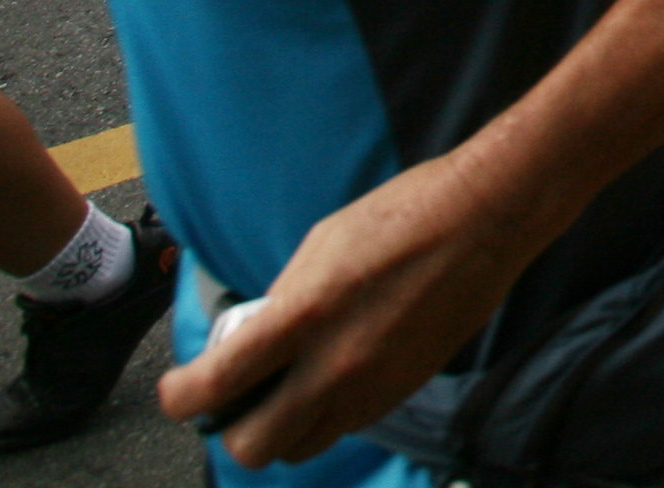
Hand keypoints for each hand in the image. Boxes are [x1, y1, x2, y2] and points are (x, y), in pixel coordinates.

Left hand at [154, 147, 534, 468]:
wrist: (485, 220)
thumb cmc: (404, 215)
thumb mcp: (322, 244)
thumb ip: (284, 300)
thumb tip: (258, 335)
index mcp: (303, 317)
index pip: (217, 386)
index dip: (181, 397)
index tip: (178, 389)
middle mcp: (334, 366)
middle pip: (254, 447)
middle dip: (232, 429)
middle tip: (233, 399)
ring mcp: (372, 387)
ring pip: (301, 447)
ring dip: (281, 429)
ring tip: (283, 390)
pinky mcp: (401, 392)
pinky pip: (344, 427)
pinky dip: (324, 415)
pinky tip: (331, 374)